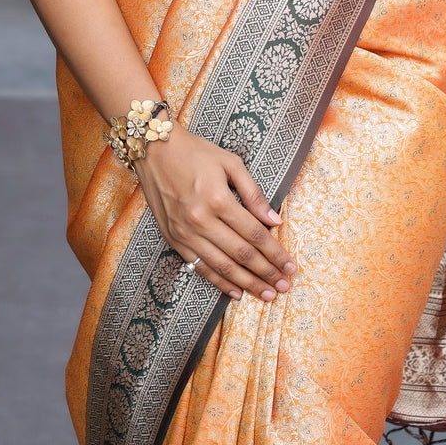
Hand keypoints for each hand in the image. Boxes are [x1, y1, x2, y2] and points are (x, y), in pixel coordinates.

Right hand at [134, 124, 296, 302]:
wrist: (154, 150)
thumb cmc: (195, 152)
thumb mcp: (230, 163)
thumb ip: (253, 194)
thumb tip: (275, 221)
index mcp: (218, 200)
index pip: (254, 235)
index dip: (275, 253)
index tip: (291, 266)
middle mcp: (201, 221)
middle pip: (241, 255)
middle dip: (266, 273)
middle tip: (284, 286)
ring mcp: (185, 233)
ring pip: (222, 267)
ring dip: (247, 283)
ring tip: (267, 294)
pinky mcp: (174, 240)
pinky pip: (200, 267)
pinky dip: (220, 282)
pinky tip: (237, 292)